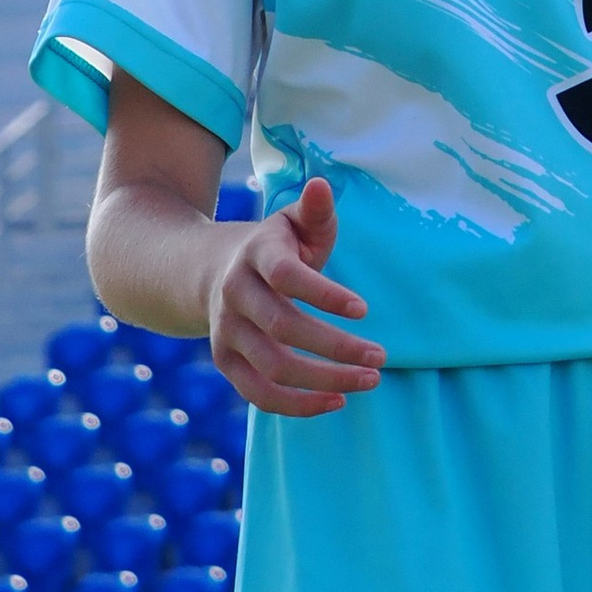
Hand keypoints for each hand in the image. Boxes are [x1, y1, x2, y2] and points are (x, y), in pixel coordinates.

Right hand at [207, 180, 384, 417]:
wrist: (210, 271)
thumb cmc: (274, 247)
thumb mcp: (293, 222)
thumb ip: (315, 210)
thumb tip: (322, 186)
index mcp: (255, 254)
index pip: (287, 276)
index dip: (324, 294)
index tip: (365, 310)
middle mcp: (235, 294)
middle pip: (283, 327)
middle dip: (336, 346)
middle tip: (380, 356)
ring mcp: (226, 332)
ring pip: (273, 367)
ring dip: (324, 380)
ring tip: (370, 380)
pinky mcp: (225, 362)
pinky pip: (259, 395)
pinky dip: (298, 405)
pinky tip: (337, 401)